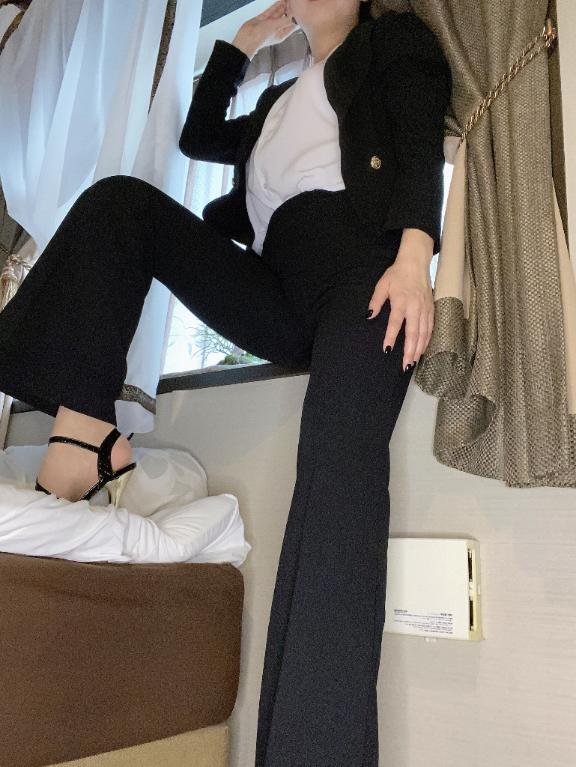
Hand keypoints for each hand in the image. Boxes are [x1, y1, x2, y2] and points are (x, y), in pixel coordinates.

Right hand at [232, 1, 296, 59]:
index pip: (291, 25)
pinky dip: (276, 5)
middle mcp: (276, 29)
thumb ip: (284, 21)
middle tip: (294, 2)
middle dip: (289, 10)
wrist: (246, 38)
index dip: (296, 17)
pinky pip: (271, 10)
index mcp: (281, 34)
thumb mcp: (276, 28)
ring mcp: (270, 23)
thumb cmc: (260, 38)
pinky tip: (280, 1)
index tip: (299, 9)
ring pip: (278, 13)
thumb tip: (292, 16)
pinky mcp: (263, 18)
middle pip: (285, 17)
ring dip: (283, 6)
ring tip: (288, 0)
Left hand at [366, 232, 434, 371]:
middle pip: (413, 332)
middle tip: (405, 365)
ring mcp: (425, 309)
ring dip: (419, 349)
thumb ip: (375, 302)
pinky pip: (430, 328)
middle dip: (409, 350)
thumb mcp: (382, 284)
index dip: (391, 337)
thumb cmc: (397, 274)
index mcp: (402, 301)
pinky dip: (427, 340)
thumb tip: (368, 316)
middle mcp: (415, 307)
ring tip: (413, 362)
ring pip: (424, 333)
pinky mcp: (431, 309)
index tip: (387, 350)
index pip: (395, 323)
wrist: (415, 263)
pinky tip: (423, 350)